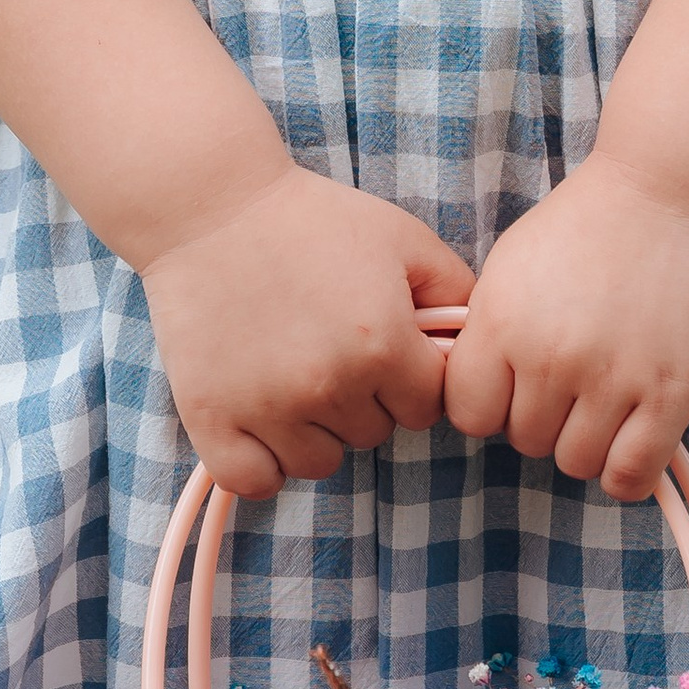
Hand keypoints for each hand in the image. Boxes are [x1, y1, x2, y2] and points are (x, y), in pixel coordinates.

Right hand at [140, 162, 473, 497]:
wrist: (213, 208)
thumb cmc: (312, 217)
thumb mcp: (401, 236)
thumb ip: (455, 288)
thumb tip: (475, 337)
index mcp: (383, 344)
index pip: (428, 406)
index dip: (412, 375)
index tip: (386, 346)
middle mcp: (331, 385)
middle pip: (374, 434)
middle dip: (364, 398)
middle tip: (330, 343)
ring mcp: (269, 409)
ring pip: (320, 462)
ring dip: (316, 430)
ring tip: (293, 370)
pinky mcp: (214, 421)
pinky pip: (257, 480)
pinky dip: (263, 461)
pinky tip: (263, 415)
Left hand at [442, 158, 688, 503]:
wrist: (669, 192)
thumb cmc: (587, 225)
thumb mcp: (510, 267)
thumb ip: (487, 333)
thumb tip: (476, 397)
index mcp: (503, 322)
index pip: (469, 416)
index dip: (490, 405)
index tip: (514, 383)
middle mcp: (552, 357)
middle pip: (525, 441)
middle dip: (544, 415)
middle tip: (573, 374)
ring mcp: (613, 379)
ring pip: (576, 463)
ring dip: (587, 439)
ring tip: (605, 394)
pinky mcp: (670, 394)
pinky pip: (631, 476)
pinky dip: (627, 467)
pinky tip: (632, 433)